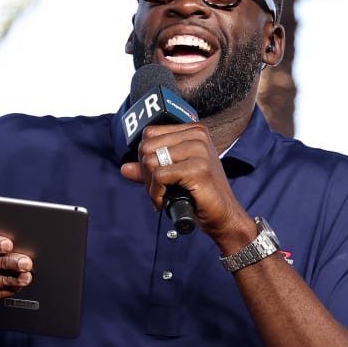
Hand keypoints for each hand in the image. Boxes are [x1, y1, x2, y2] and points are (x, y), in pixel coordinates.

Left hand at [120, 121, 253, 247]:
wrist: (223, 215)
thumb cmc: (201, 194)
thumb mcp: (172, 176)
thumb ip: (150, 169)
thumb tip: (124, 168)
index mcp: (193, 130)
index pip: (150, 134)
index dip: (146, 157)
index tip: (155, 176)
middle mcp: (197, 135)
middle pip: (147, 147)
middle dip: (145, 172)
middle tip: (157, 189)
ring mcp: (199, 150)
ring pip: (150, 161)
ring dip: (150, 185)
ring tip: (162, 196)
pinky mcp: (197, 168)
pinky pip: (159, 177)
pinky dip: (156, 193)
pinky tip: (163, 202)